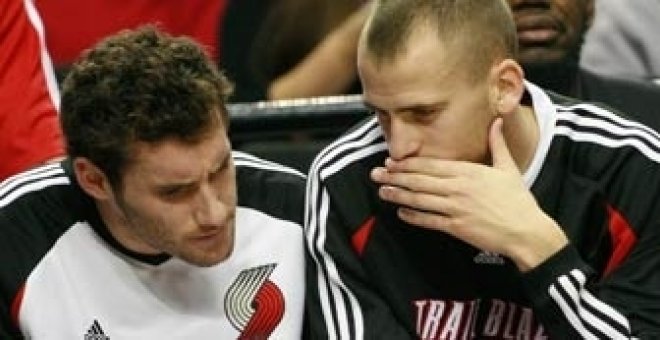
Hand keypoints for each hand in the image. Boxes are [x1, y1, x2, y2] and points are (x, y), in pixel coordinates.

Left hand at [370, 118, 566, 270]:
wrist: (527, 231)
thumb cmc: (519, 201)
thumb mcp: (508, 168)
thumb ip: (497, 144)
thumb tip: (497, 121)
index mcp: (469, 172)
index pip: (430, 165)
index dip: (407, 164)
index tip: (391, 161)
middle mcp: (459, 188)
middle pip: (419, 180)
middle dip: (395, 176)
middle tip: (376, 174)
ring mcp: (456, 208)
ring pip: (419, 200)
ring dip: (398, 195)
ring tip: (382, 191)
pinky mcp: (457, 227)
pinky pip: (429, 220)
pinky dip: (413, 216)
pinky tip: (401, 213)